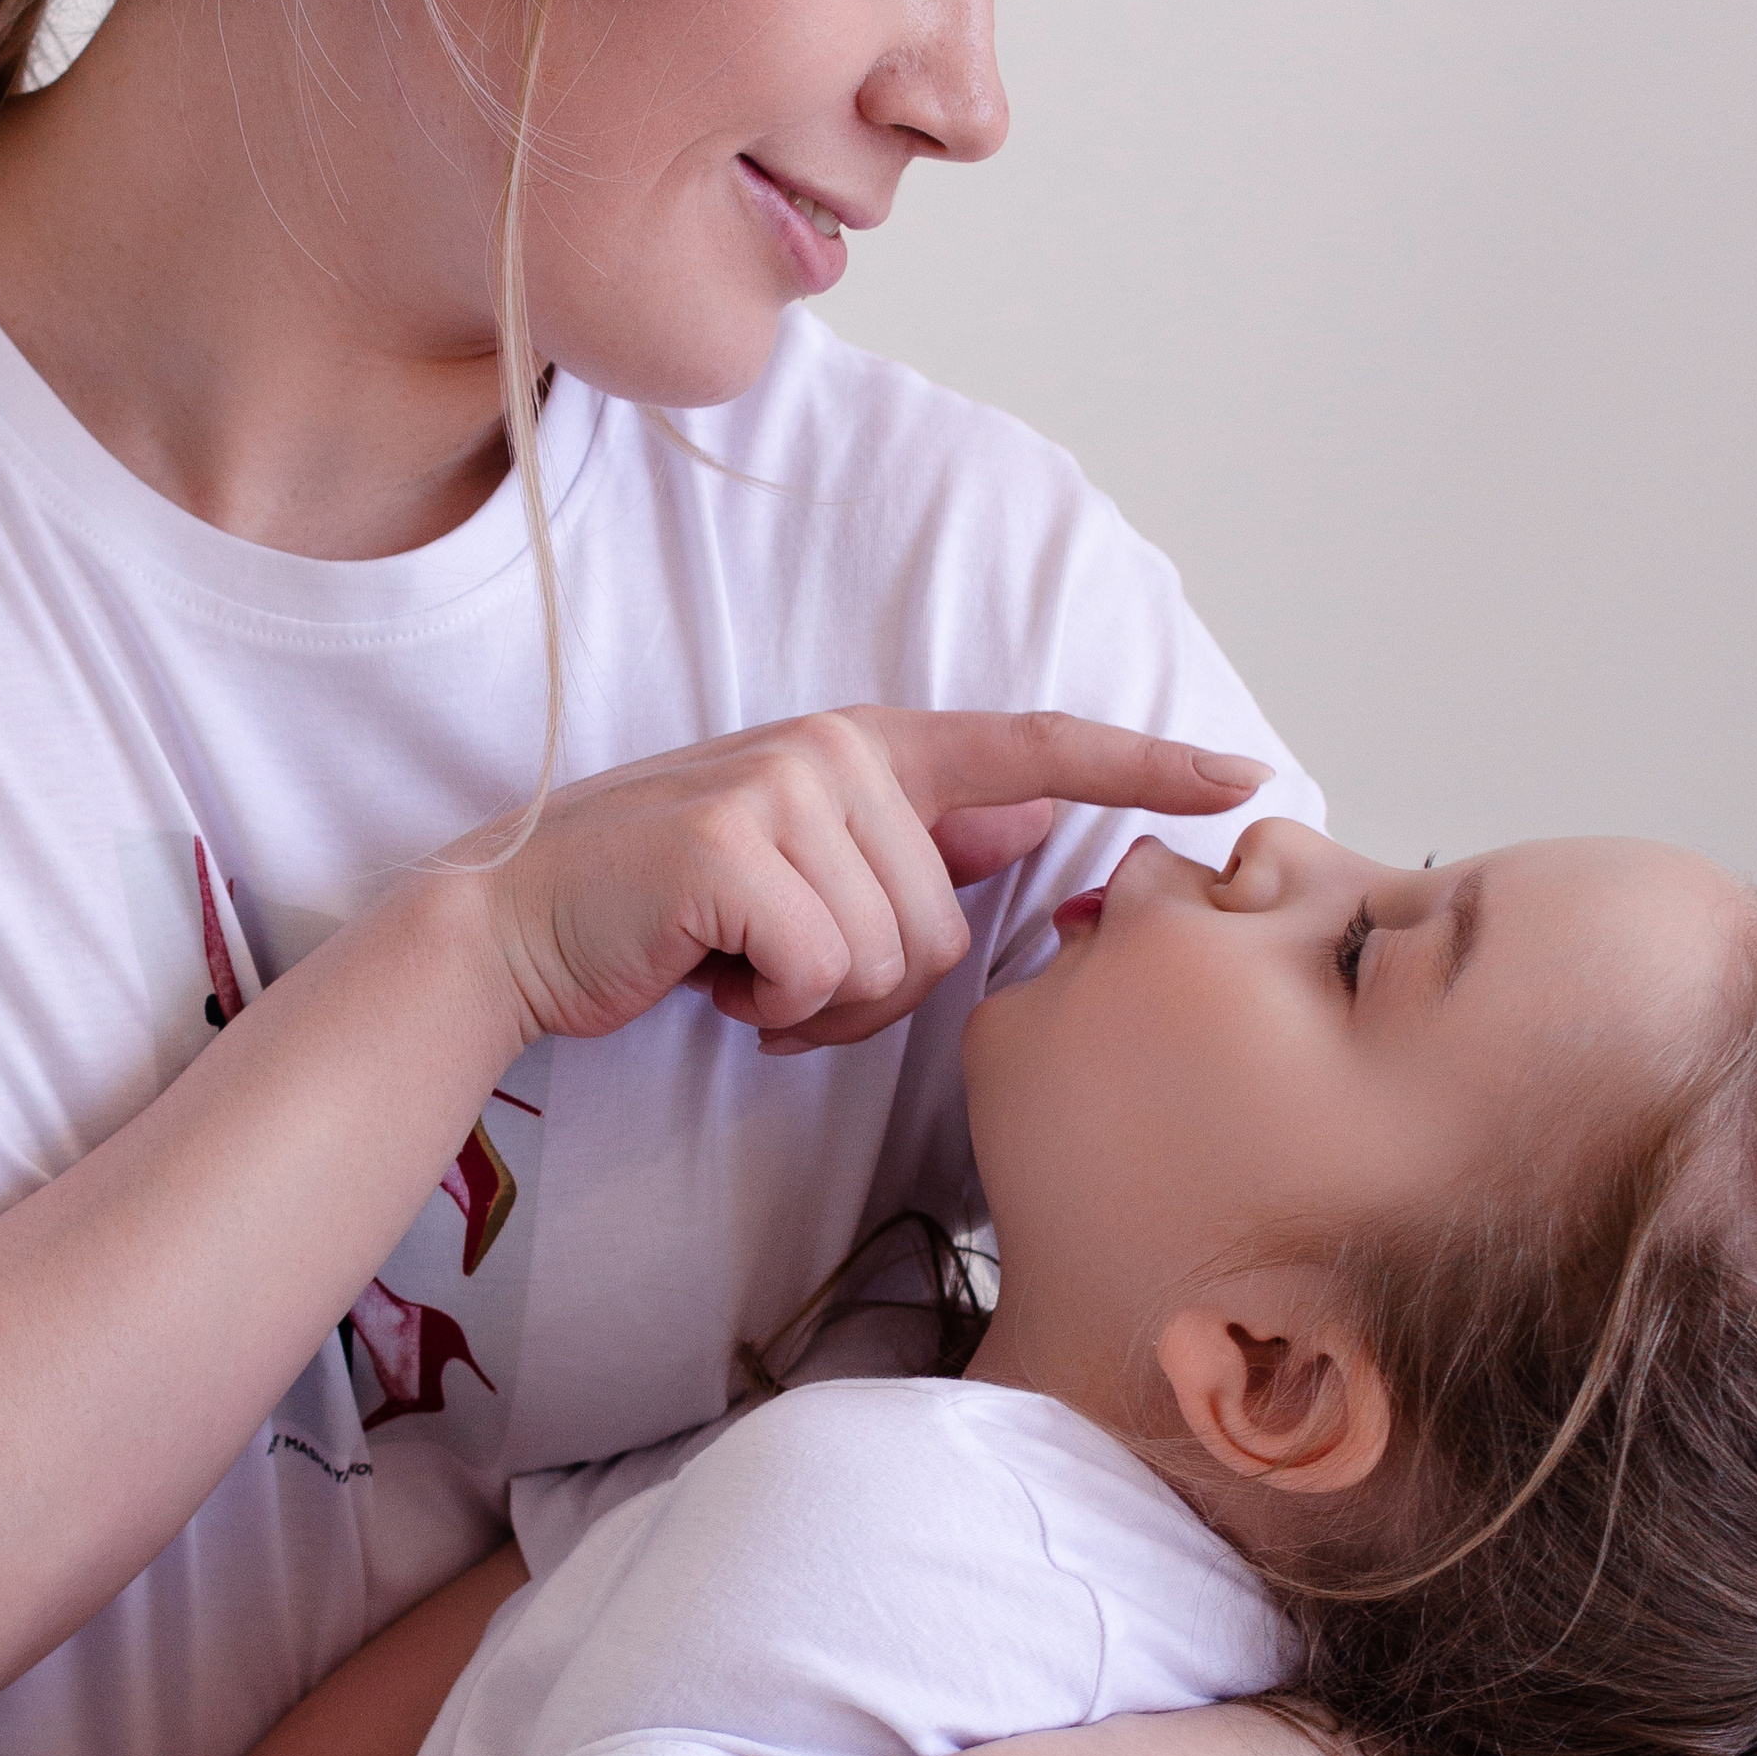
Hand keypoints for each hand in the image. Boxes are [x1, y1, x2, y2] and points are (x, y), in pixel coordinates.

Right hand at [469, 706, 1265, 1056]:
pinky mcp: (738, 849)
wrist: (516, 928)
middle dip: (869, 989)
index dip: (1142, 765)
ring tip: (736, 969)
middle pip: (951, 928)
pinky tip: (710, 979)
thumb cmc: (665, 912)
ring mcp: (787, 788)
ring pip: (896, 963)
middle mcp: (839, 750)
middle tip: (772, 973)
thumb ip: (908, 846)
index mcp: (868, 750)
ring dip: (818, 1006)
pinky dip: (772, 1008)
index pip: (1032, 746)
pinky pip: (826, 976)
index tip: (1240, 775)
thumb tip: (1017, 832)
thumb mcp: (798, 865)